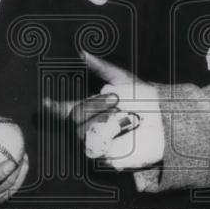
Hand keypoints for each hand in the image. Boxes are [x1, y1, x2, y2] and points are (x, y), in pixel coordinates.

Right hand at [44, 52, 164, 169]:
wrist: (163, 119)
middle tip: (116, 99)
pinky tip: (121, 129)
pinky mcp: (104, 156)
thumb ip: (101, 67)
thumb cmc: (142, 97)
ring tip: (124, 115)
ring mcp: (95, 142)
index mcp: (90, 107)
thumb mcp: (122, 78)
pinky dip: (107, 134)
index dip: (53, 107)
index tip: (46, 102)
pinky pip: (94, 146)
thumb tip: (82, 52)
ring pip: (82, 130)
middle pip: (75, 116)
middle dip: (95, 105)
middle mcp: (89, 125)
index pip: (65, 109)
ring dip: (104, 119)